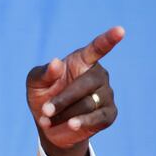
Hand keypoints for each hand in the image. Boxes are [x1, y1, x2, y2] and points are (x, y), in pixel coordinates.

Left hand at [26, 26, 124, 155]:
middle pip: (85, 85)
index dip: (108, 39)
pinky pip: (98, 117)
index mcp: (82, 61)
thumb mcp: (35, 83)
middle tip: (45, 110)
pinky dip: (82, 122)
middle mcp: (98, 75)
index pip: (97, 48)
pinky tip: (71, 125)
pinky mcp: (109, 113)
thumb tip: (56, 63)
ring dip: (65, 114)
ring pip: (88, 104)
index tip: (120, 30)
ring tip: (48, 119)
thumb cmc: (42, 96)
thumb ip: (43, 73)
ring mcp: (106, 94)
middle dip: (63, 100)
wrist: (48, 125)